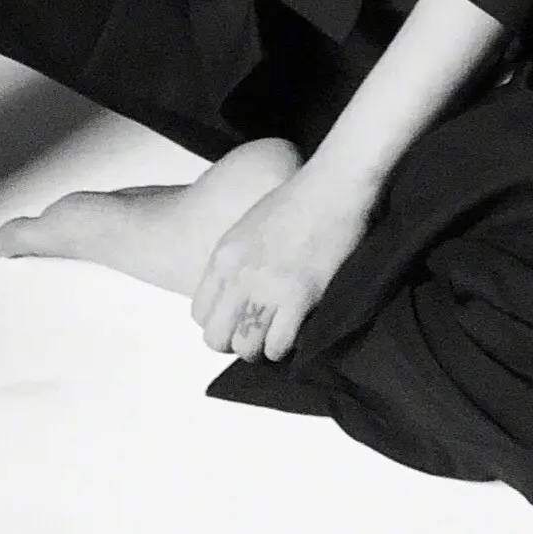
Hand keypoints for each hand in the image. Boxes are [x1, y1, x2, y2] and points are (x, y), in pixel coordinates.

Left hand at [189, 163, 378, 362]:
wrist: (333, 185)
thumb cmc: (299, 198)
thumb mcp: (250, 224)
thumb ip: (239, 259)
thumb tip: (240, 291)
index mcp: (224, 256)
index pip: (199, 314)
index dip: (219, 324)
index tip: (238, 322)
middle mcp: (238, 276)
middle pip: (215, 338)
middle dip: (235, 342)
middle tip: (257, 335)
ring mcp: (267, 288)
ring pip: (246, 348)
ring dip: (261, 348)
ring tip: (277, 336)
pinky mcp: (299, 297)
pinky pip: (277, 346)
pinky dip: (284, 348)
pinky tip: (295, 333)